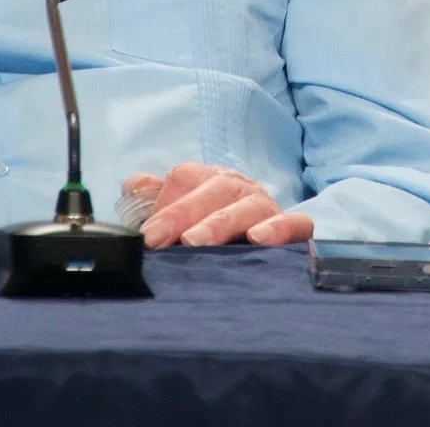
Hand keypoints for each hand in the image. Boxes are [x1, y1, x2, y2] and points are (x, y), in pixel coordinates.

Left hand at [123, 162, 313, 248]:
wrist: (266, 252)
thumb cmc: (215, 234)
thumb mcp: (184, 217)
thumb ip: (157, 201)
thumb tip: (133, 185)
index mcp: (212, 181)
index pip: (186, 178)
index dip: (164, 205)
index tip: (146, 236)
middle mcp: (241, 188)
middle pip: (214, 189)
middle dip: (183, 213)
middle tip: (158, 239)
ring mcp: (269, 207)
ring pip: (248, 205)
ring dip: (220, 222)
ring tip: (195, 241)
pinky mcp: (297, 228)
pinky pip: (294, 222)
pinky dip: (278, 228)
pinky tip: (258, 239)